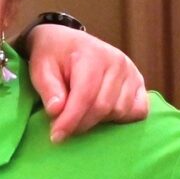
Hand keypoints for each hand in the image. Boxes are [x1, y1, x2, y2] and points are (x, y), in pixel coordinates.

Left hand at [29, 22, 150, 141]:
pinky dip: (122, 119)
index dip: (70, 120)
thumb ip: (48, 88)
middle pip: (103, 107)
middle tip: (61, 129)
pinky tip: (103, 116)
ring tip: (80, 116)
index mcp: (92, 55)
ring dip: (99, 121)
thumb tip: (56, 111)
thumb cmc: (53, 56)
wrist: (67, 42)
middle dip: (81, 124)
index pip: (85, 96)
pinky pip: (139, 110)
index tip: (56, 136)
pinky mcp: (139, 82)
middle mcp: (117, 62)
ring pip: (120, 111)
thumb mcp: (41, 68)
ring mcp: (132, 72)